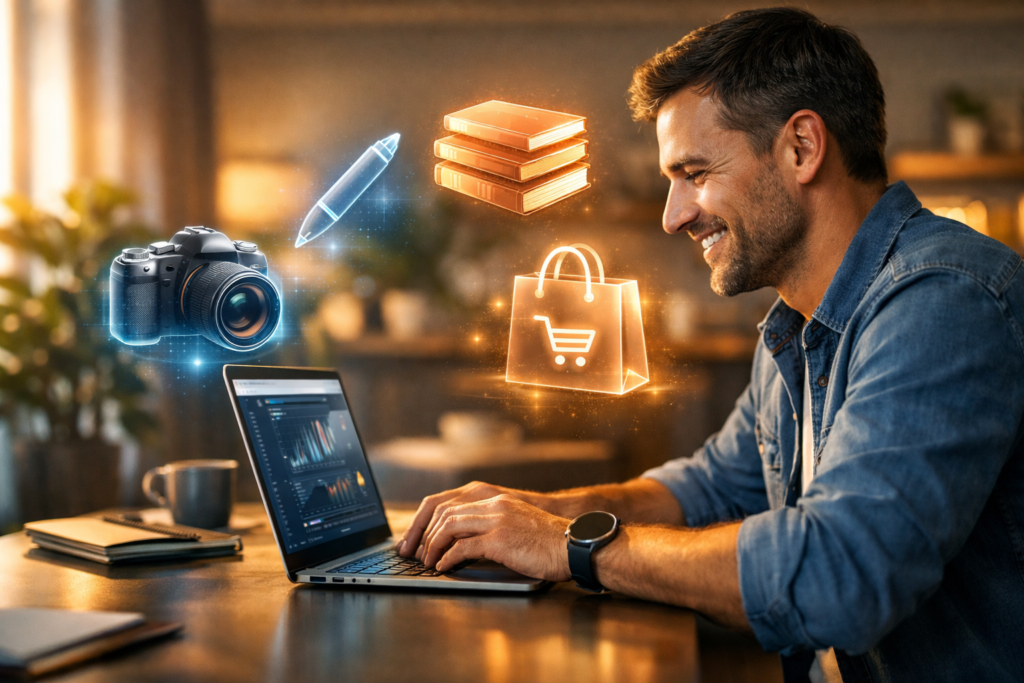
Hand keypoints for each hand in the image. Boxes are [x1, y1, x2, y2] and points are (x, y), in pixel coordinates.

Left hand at [418, 494, 571, 581]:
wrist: (574, 546)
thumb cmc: (549, 542)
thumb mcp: (517, 524)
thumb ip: (492, 525)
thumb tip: (462, 542)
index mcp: (496, 499)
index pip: (449, 502)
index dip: (427, 520)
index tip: (417, 538)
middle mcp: (494, 504)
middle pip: (443, 512)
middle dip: (423, 533)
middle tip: (415, 553)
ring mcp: (497, 520)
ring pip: (449, 526)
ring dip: (433, 546)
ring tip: (428, 561)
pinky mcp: (500, 540)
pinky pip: (463, 547)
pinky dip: (448, 558)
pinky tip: (443, 567)